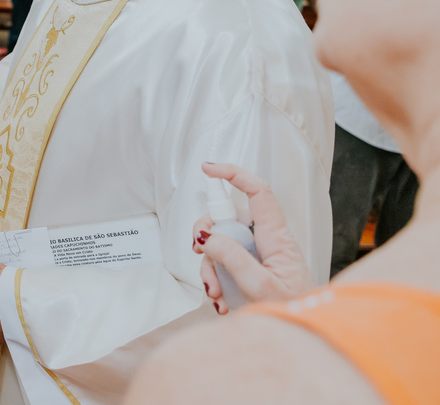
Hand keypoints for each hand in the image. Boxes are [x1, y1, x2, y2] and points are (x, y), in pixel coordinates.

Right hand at [194, 162, 315, 313]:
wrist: (304, 334)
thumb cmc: (293, 311)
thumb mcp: (259, 285)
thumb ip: (231, 257)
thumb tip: (206, 236)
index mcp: (276, 237)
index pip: (257, 192)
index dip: (234, 174)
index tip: (208, 169)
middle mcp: (266, 240)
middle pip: (228, 218)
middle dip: (207, 236)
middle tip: (199, 253)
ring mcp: (256, 254)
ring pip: (221, 243)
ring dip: (210, 266)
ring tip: (215, 293)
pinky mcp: (249, 268)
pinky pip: (223, 262)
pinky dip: (216, 279)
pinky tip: (221, 299)